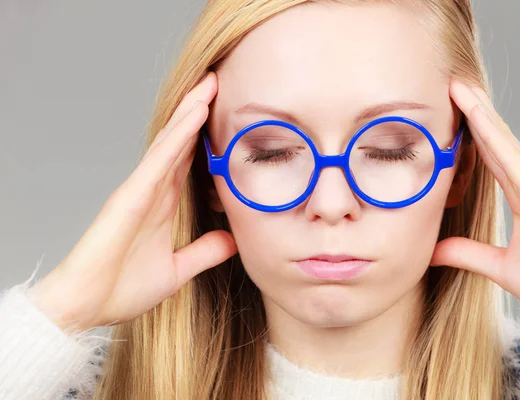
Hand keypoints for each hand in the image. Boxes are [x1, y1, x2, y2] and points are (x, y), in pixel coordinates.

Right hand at [27, 72, 237, 331]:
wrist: (87, 307)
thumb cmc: (122, 289)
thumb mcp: (176, 270)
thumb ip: (204, 252)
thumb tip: (232, 240)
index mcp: (163, 204)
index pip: (189, 162)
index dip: (205, 137)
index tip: (226, 115)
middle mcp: (153, 190)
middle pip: (180, 143)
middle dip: (198, 112)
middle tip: (218, 82)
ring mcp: (140, 190)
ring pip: (170, 142)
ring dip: (190, 112)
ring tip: (209, 85)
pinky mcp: (130, 196)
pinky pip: (159, 160)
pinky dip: (178, 136)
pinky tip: (194, 114)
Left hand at [430, 78, 519, 317]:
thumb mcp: (500, 267)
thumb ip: (468, 253)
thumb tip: (433, 250)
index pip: (492, 157)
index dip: (473, 133)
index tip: (450, 111)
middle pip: (498, 141)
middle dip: (475, 112)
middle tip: (451, 85)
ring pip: (504, 142)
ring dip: (480, 114)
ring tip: (458, 88)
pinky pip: (513, 159)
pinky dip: (493, 135)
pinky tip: (476, 115)